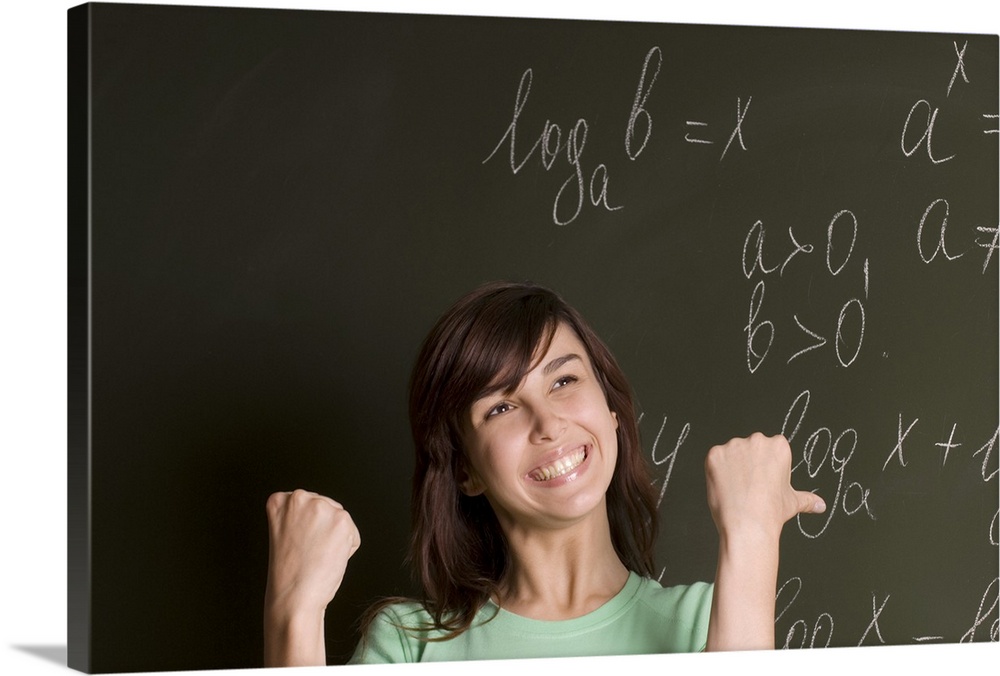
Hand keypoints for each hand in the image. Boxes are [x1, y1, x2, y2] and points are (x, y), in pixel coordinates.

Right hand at [265, 489, 360, 616]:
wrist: (293, 597)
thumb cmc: (288, 574)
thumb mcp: (283, 533)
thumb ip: (297, 516)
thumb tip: (321, 511)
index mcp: (279, 500)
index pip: (306, 504)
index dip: (306, 528)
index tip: (297, 542)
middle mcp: (300, 498)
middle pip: (326, 508)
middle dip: (323, 530)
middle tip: (309, 551)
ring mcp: (322, 507)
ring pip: (340, 521)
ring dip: (335, 539)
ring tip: (317, 556)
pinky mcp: (342, 520)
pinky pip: (353, 535)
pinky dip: (346, 550)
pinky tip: (329, 559)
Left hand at [705, 433, 824, 541]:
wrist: (748, 523)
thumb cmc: (771, 511)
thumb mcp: (793, 502)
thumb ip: (808, 499)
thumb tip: (821, 505)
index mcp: (778, 446)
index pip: (769, 447)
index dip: (765, 466)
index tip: (764, 480)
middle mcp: (756, 440)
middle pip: (749, 448)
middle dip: (748, 464)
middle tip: (750, 486)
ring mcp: (734, 446)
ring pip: (731, 453)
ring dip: (732, 467)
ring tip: (738, 489)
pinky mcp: (715, 454)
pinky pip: (714, 460)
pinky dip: (716, 472)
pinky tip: (725, 486)